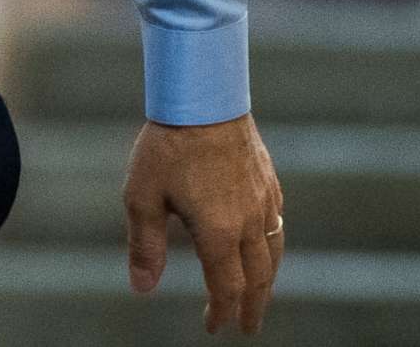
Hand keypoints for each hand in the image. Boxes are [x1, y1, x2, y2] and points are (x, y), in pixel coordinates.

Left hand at [124, 110, 283, 334]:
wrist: (203, 95)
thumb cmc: (167, 145)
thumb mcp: (142, 196)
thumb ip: (145, 245)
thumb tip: (142, 288)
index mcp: (218, 231)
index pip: (227, 287)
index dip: (221, 311)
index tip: (215, 327)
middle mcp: (248, 221)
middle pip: (259, 277)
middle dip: (252, 306)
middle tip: (247, 326)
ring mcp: (264, 199)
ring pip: (274, 251)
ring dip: (268, 280)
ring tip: (260, 295)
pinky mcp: (268, 179)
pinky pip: (277, 223)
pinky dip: (273, 246)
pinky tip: (265, 244)